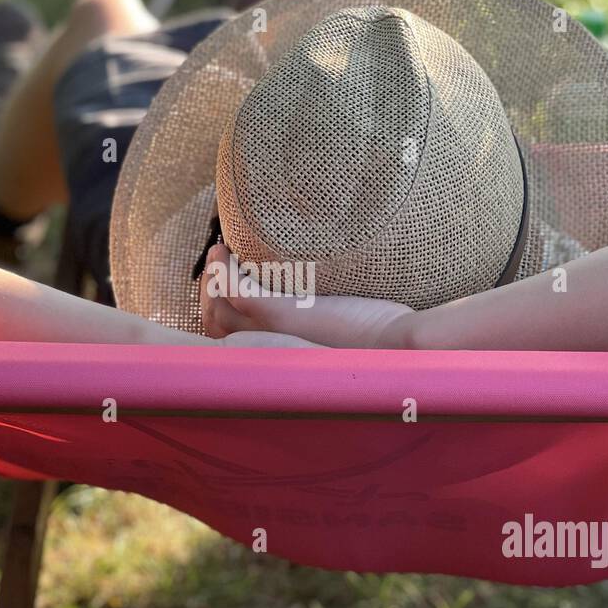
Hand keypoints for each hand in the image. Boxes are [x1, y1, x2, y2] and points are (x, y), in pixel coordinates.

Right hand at [198, 243, 413, 347]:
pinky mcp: (279, 314)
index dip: (221, 316)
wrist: (400, 346)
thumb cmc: (383, 341)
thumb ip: (326, 323)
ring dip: (211, 279)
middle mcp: (270, 351)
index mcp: (282, 357)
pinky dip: (223, 269)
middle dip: (207, 296)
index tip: (226, 289)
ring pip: (216, 309)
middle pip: (215, 328)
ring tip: (219, 254)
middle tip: (217, 267)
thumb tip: (330, 302)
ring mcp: (271, 333)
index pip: (234, 344)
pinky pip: (234, 289)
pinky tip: (226, 250)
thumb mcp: (344, 334)